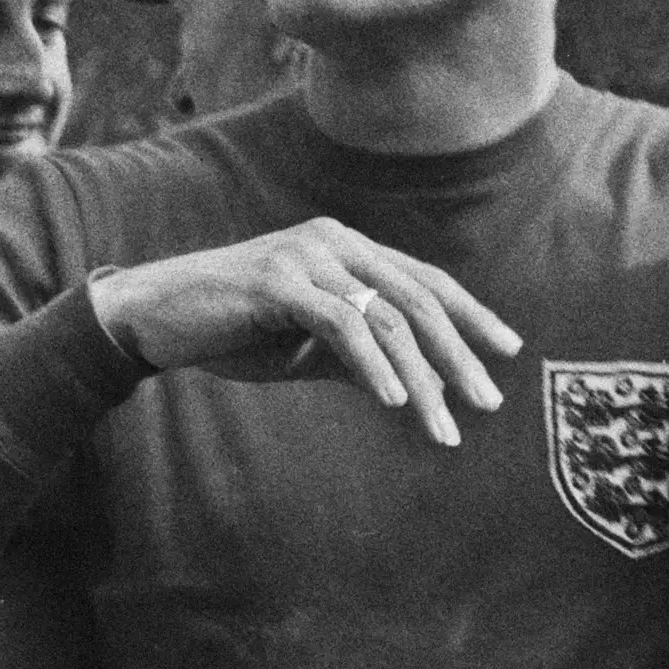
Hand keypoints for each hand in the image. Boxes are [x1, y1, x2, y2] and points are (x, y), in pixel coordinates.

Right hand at [88, 217, 520, 446]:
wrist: (160, 317)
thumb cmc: (235, 330)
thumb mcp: (308, 345)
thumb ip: (360, 353)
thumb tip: (419, 385)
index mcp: (344, 248)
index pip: (423, 280)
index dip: (470, 315)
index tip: (508, 352)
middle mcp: (332, 240)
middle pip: (416, 298)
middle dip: (458, 353)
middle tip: (487, 402)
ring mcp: (304, 255)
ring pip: (385, 316)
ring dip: (421, 377)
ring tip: (444, 427)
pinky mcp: (277, 280)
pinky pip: (341, 324)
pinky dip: (373, 364)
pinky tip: (393, 401)